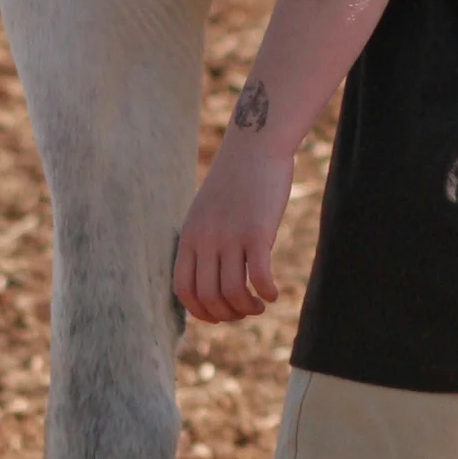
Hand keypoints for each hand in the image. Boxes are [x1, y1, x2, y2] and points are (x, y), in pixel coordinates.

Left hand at [173, 114, 294, 323]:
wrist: (257, 143)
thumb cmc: (237, 178)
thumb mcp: (208, 209)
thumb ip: (205, 240)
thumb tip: (214, 280)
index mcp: (190, 234)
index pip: (183, 290)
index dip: (200, 312)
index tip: (218, 315)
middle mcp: (206, 238)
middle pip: (209, 297)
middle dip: (227, 314)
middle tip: (245, 310)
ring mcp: (231, 235)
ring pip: (233, 292)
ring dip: (247, 308)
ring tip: (259, 305)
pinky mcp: (257, 231)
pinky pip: (259, 277)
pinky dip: (266, 292)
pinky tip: (274, 293)